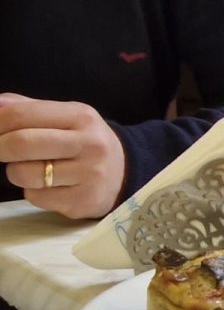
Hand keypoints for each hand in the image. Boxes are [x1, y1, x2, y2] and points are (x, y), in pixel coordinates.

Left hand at [0, 93, 126, 218]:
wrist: (125, 173)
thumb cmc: (84, 142)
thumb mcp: (65, 117)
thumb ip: (28, 108)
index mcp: (80, 116)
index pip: (21, 114)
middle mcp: (89, 144)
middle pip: (22, 144)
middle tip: (0, 151)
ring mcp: (89, 174)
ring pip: (25, 174)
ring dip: (17, 173)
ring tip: (31, 169)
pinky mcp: (83, 201)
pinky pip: (37, 197)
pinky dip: (34, 192)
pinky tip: (51, 186)